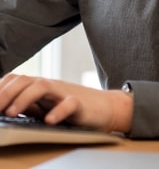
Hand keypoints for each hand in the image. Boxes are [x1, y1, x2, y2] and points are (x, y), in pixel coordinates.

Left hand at [0, 73, 132, 132]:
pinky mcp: (80, 105)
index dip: (1, 88)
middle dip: (6, 93)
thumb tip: (4, 109)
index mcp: (40, 86)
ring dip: (24, 98)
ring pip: (43, 86)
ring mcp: (65, 93)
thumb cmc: (72, 108)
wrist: (105, 107)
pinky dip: (58, 111)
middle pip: (26, 80)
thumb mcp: (45, 106)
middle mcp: (50, 86)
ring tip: (12, 112)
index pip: (16, 80)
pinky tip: (49, 120)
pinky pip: (69, 104)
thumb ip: (27, 105)